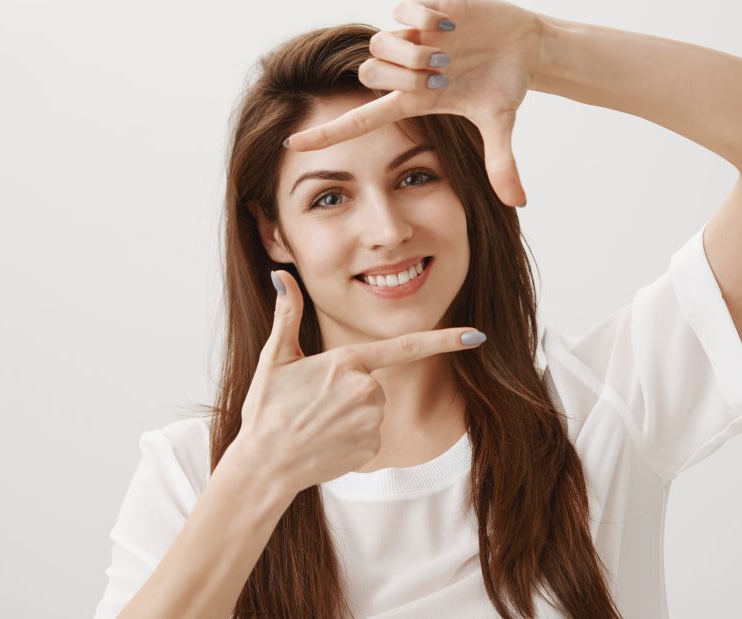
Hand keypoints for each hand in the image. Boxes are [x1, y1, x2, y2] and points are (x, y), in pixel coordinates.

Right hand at [238, 270, 485, 494]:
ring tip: (316, 424)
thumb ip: (287, 314)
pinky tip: (326, 443)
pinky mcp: (373, 448)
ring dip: (350, 415)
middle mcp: (368, 390)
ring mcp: (373, 421)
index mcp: (348, 362)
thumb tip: (281, 276)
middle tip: (313, 404)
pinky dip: (351, 439)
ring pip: (372, 410)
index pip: (406, 346)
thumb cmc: (266, 410)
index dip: (446, 340)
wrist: (264, 465)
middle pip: (373, 383)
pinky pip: (370, 436)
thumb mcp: (274, 358)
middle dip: (350, 391)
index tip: (477, 336)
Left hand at [284, 0, 542, 207]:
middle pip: (367, 76)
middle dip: (402, 78)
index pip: (358, 121)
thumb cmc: (504, 85)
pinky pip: (402, 10)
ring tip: (448, 53)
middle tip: (442, 76)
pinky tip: (450, 25)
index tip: (291, 142)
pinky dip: (424, 18)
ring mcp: (411, 39)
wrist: (523, 45)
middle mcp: (403, 71)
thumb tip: (518, 204)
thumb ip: (501, 162)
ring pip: (379, 44)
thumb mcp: (500, 123)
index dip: (325, 133)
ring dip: (413, 51)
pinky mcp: (423, 10)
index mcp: (412, 102)